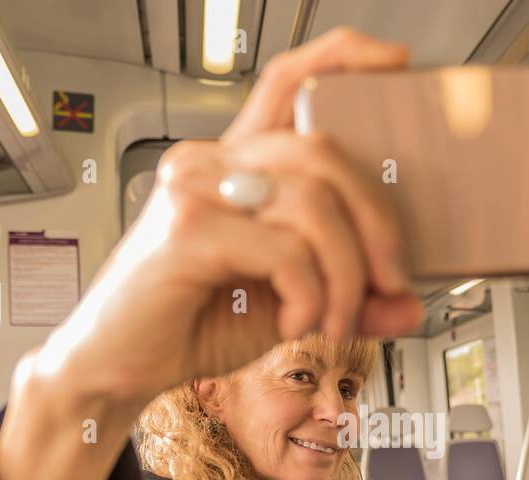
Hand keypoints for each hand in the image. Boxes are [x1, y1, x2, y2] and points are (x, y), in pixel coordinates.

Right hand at [34, 27, 422, 412]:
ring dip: (346, 275)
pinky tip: (296, 323)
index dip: (341, 60)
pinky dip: (310, 296)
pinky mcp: (187, 231)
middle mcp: (211, 164)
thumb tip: (411, 306)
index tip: (396, 64)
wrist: (118, 369)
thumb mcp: (291, 308)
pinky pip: (286, 250)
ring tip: (333, 321)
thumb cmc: (192, 326)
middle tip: (389, 282)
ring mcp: (194, 190)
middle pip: (323, 150)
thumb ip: (349, 297)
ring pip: (313, 203)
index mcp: (235, 166)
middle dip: (378, 221)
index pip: (287, 84)